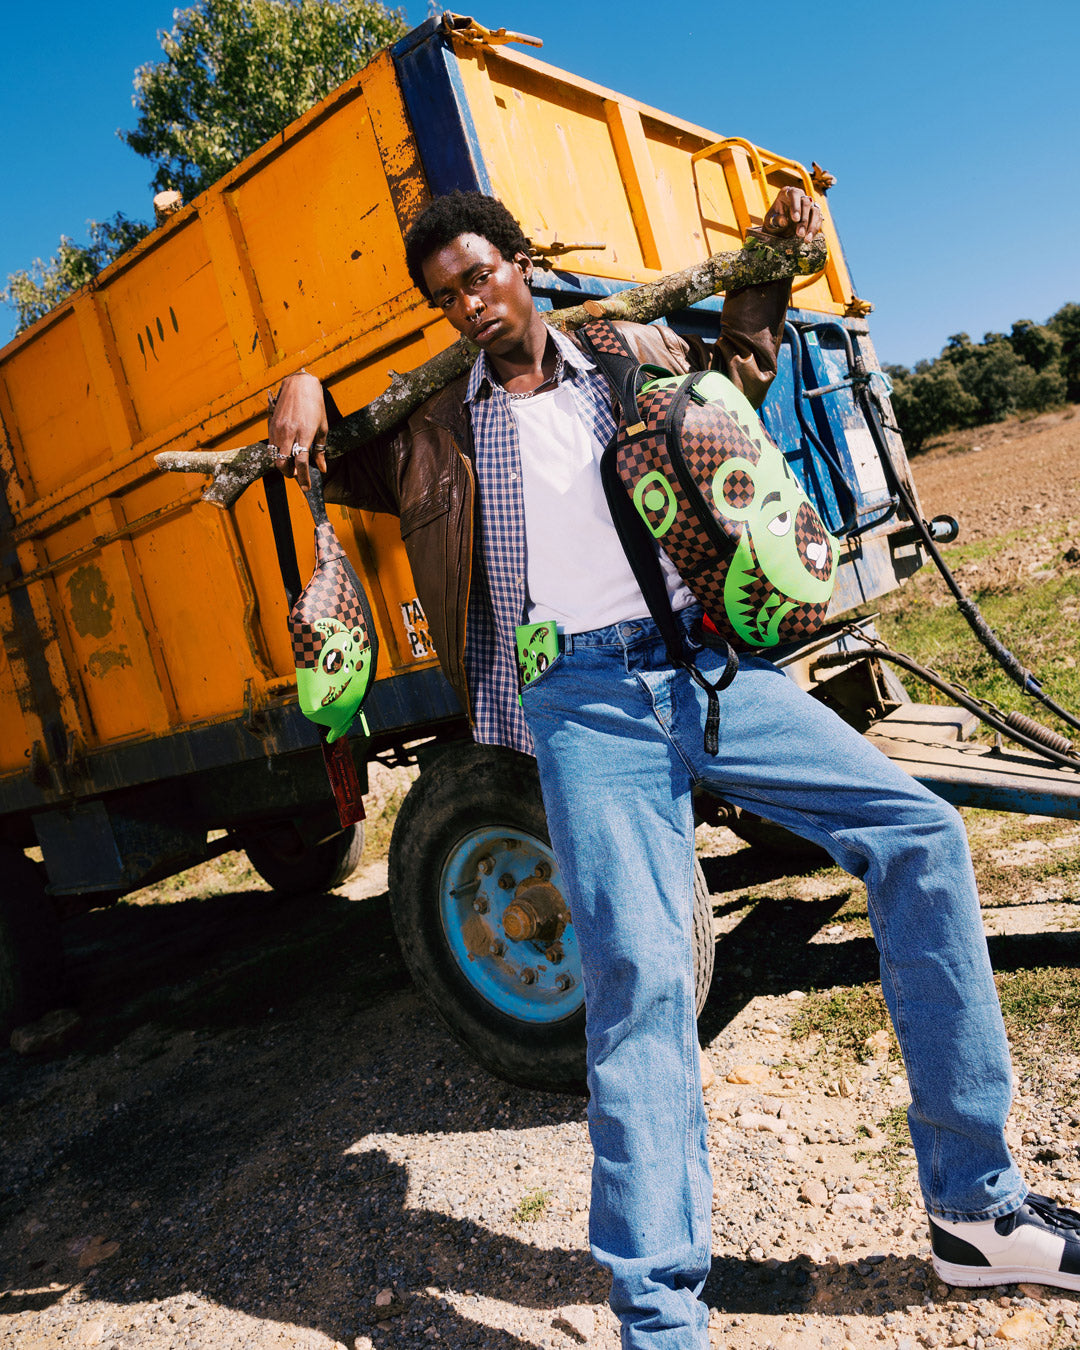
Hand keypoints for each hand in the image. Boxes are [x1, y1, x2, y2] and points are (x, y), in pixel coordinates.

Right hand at [267, 370, 327, 490]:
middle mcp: (290, 432)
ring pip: (275, 456)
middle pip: (284, 463)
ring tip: (292, 465)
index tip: (306, 488)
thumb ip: (321, 450)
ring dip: (283, 465)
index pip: (301, 462)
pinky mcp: (271, 425)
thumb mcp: (322, 427)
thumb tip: (322, 469)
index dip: (303, 478)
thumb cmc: (315, 405)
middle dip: (289, 474)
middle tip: (297, 475)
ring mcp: (278, 428)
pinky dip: (278, 454)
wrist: (299, 385)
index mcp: (306, 432)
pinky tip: (285, 452)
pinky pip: (272, 446)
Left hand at [761, 187, 820, 241]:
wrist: (778, 225)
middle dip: (804, 220)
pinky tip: (809, 238)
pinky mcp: (814, 213)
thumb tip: (784, 221)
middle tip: (800, 234)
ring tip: (806, 239)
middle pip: (806, 203)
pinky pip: (818, 219)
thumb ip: (775, 220)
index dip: (796, 206)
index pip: (794, 194)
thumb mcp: (769, 220)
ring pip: (815, 211)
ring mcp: (809, 204)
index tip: (795, 219)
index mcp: (788, 193)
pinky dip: (815, 229)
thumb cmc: (773, 220)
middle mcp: (801, 196)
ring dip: (812, 226)